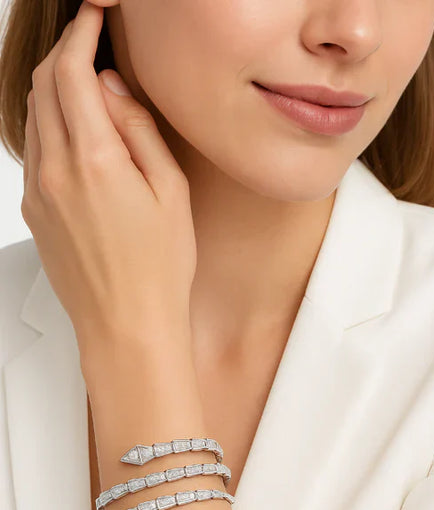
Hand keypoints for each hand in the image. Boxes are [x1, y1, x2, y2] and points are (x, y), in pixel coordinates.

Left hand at [21, 0, 196, 347]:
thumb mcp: (170, 191)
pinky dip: (51, 126)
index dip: (82, 32)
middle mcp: (55, 171)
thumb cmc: (160, 268)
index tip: (96, 15)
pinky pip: (35, 150)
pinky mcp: (35, 212)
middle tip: (92, 43)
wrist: (128, 325)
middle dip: (65, 53)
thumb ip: (139, 130)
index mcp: (95, 160)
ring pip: (33, 116)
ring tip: (88, 88)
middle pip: (42, 85)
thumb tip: (113, 89)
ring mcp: (38, 193)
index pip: (71, 71)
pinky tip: (80, 137)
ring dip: (55, 89)